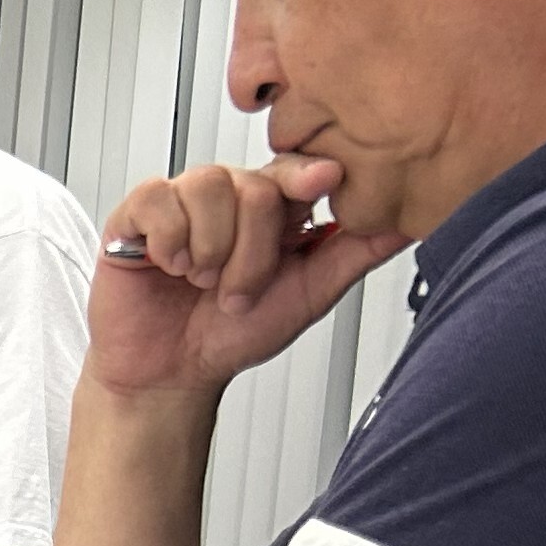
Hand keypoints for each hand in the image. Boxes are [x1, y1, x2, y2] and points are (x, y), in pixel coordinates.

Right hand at [87, 156, 403, 402]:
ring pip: (208, 189)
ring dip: (209, 253)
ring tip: (200, 282)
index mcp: (270, 208)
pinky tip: (168, 266)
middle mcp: (227, 196)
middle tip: (233, 293)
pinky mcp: (135, 214)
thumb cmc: (230, 336)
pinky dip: (169, 241)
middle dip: (249, 254)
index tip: (325, 182)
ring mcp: (181, 201)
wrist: (170, 375)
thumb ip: (355, 253)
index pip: (294, 169)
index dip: (307, 176)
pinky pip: (159, 198)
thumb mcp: (308, 294)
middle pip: (254, 187)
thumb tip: (410, 222)